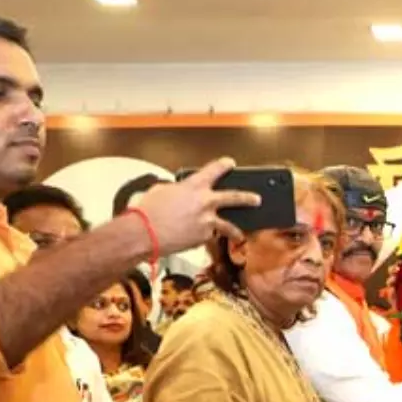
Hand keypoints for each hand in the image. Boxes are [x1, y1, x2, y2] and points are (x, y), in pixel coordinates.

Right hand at [131, 158, 261, 253]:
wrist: (144, 233)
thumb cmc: (148, 211)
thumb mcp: (162, 190)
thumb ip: (178, 190)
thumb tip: (181, 195)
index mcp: (194, 185)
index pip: (214, 170)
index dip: (224, 165)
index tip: (230, 163)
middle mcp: (205, 202)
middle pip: (234, 198)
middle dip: (247, 198)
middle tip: (256, 199)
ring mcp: (208, 221)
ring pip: (228, 226)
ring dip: (236, 231)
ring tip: (240, 235)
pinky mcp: (204, 237)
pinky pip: (208, 236)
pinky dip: (204, 237)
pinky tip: (196, 238)